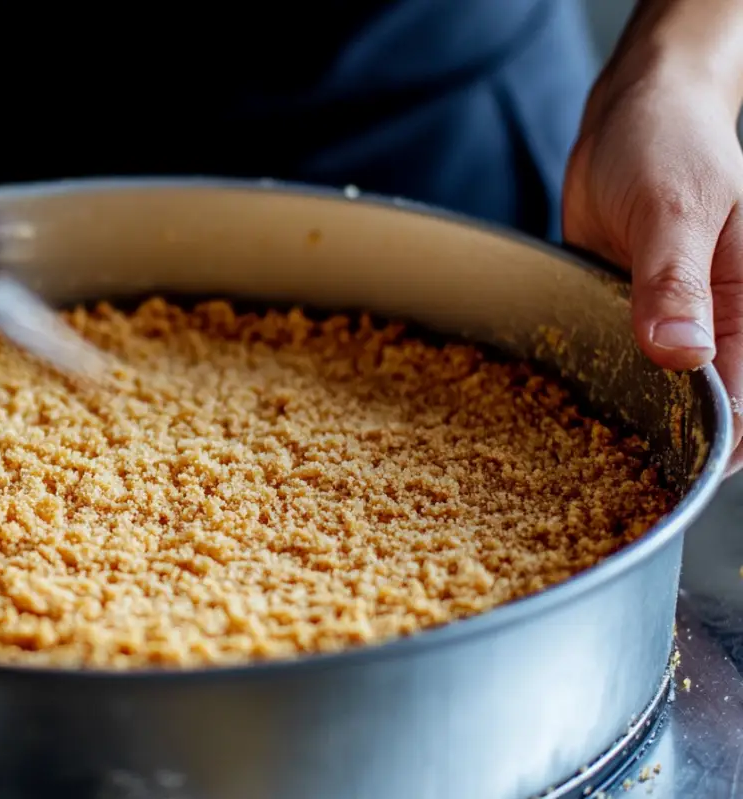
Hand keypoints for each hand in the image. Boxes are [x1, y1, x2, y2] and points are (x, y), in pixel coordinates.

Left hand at [564, 59, 742, 472]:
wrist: (631, 114)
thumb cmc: (668, 145)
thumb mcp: (675, 208)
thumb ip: (674, 283)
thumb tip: (682, 354)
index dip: (712, 442)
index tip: (668, 469)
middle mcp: (717, 323)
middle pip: (699, 410)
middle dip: (661, 440)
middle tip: (604, 471)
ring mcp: (668, 323)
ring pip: (652, 392)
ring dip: (621, 417)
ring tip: (576, 453)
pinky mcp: (626, 315)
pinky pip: (614, 360)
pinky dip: (594, 380)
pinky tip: (562, 407)